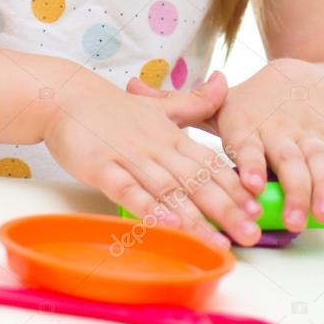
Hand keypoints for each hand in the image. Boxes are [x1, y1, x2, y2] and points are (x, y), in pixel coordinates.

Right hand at [42, 67, 263, 245]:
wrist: (65, 96)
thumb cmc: (113, 108)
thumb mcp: (159, 105)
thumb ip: (194, 102)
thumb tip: (224, 80)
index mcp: (171, 135)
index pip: (209, 161)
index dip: (234, 185)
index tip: (257, 207)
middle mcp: (156, 146)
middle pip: (196, 179)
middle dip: (226, 208)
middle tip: (251, 234)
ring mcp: (129, 156)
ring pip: (167, 189)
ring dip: (194, 217)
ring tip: (217, 242)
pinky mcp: (101, 167)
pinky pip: (128, 190)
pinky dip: (148, 207)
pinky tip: (166, 224)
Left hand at [127, 59, 323, 237]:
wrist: (300, 80)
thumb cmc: (251, 106)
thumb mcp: (220, 107)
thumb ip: (179, 105)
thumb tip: (131, 85)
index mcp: (247, 124)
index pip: (245, 145)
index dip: (247, 164)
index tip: (246, 184)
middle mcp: (278, 131)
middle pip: (286, 161)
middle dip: (291, 191)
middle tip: (290, 220)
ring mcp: (306, 137)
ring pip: (316, 163)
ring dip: (321, 188)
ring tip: (321, 214)